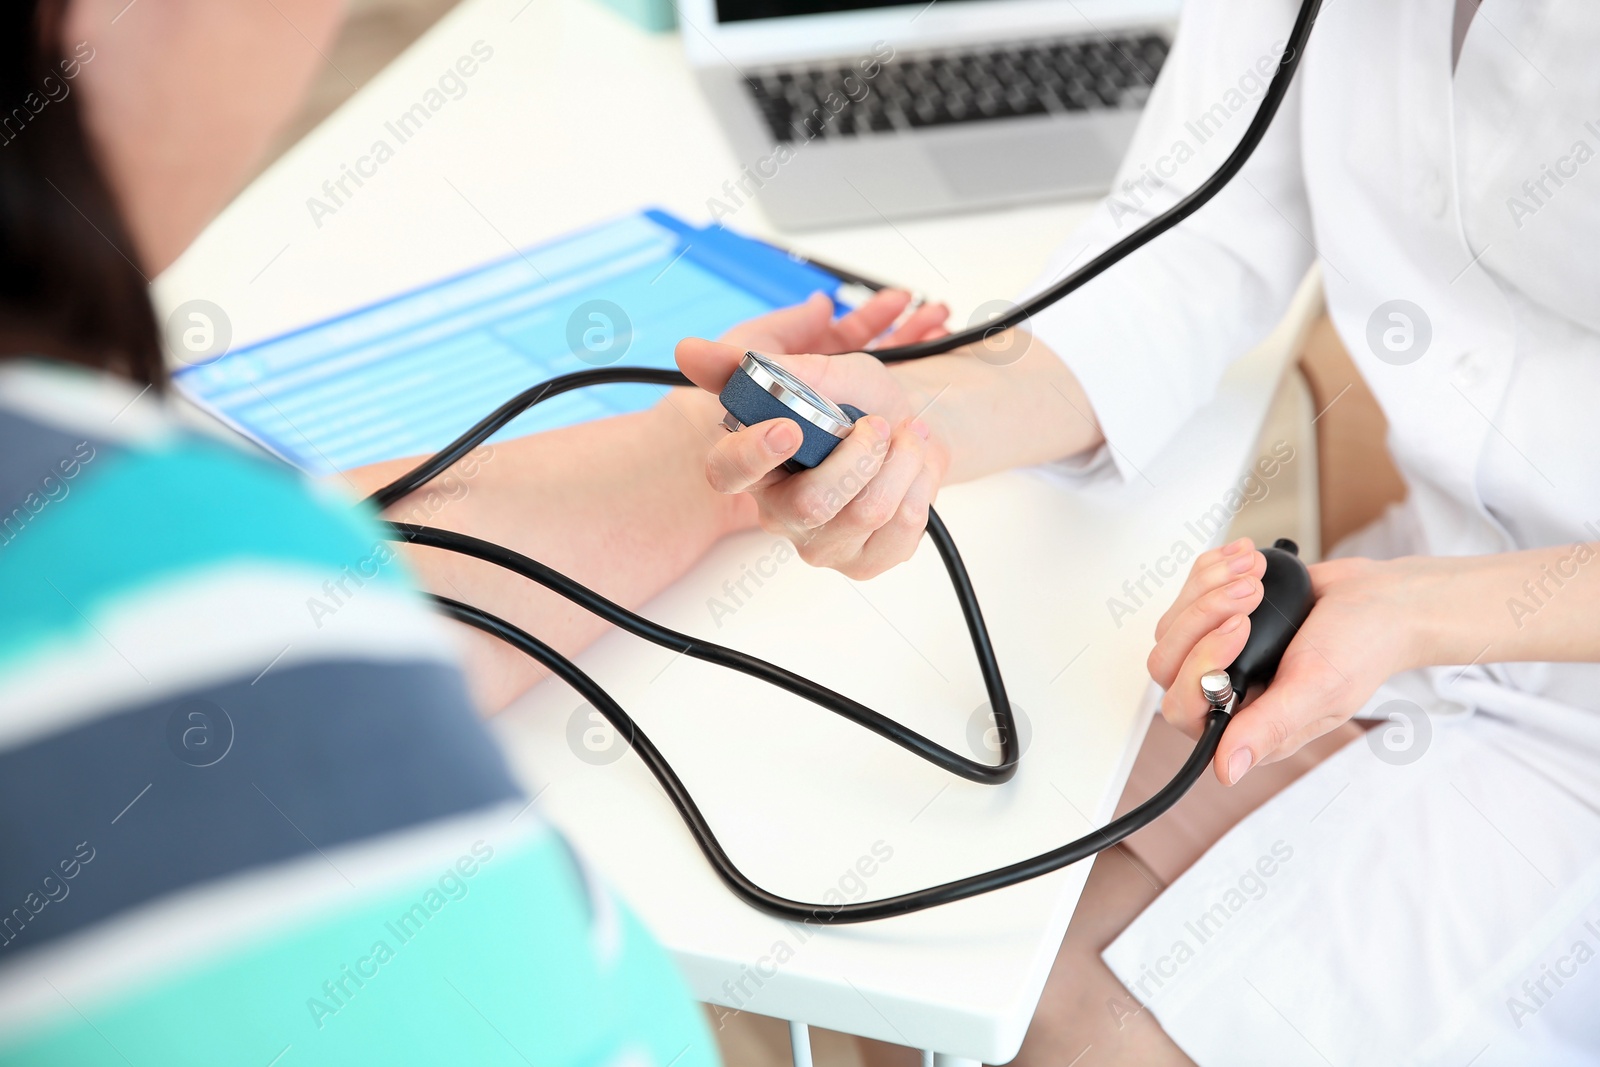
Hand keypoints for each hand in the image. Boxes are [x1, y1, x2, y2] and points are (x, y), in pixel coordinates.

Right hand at [674, 291, 951, 579]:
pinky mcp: (863, 563)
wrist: (914, 428)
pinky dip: (920, 487)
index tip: (789, 427)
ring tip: (905, 438)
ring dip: (901, 462)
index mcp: (753, 464)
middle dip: (860, 454)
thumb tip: (688, 351)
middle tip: (879, 422)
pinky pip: (900, 533)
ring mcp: (820, 544)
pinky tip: (912, 471)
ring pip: (866, 513)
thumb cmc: (859, 404)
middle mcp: (779, 512)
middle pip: (811, 503)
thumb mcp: (820, 371)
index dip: (753, 453)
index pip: (728, 473)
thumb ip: (763, 366)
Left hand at [1149, 539, 1420, 784]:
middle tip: (1251, 593)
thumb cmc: (1362, 647)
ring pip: (1174, 624)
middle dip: (1205, 616)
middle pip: (1167, 662)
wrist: (1382, 599)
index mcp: (1246, 725)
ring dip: (1211, 587)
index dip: (1199, 665)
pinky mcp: (1218, 617)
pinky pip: (1189, 594)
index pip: (1183, 708)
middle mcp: (1226, 694)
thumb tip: (1227, 771)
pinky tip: (1250, 560)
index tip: (1239, 628)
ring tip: (1257, 574)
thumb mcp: (1318, 688)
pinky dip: (1213, 570)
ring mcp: (1219, 654)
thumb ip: (1269, 727)